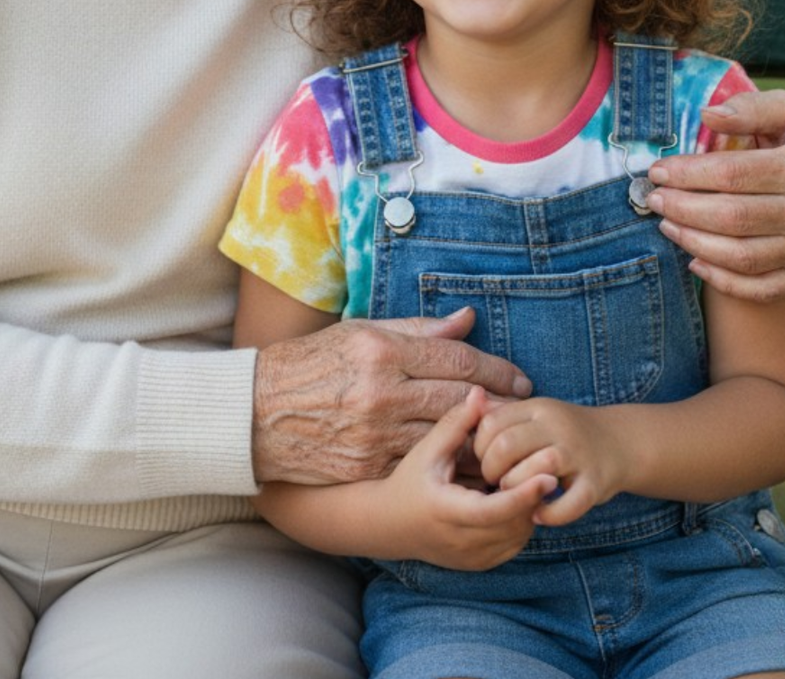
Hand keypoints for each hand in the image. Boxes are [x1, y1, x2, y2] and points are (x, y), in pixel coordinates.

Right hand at [252, 308, 531, 485]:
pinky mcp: (367, 465)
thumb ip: (418, 329)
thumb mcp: (360, 332)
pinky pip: (420, 464)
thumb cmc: (311, 363)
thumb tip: (467, 319)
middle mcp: (382, 391)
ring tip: (507, 438)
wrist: (258, 412)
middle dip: (499, 403)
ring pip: (445, 437)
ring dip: (481, 439)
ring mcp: (375, 433)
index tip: (520, 379)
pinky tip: (470, 464)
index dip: (495, 368)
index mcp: (382, 350)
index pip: (456, 357)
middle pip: (458, 397)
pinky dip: (448, 465)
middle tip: (525, 408)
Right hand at [377, 387, 554, 567]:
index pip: (494, 509)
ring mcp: (473, 557)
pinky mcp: (481, 564)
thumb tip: (480, 393)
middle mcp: (461, 540)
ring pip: (518, 535)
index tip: (549, 476)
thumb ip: (456, 423)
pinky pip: (513, 544)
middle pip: (514, 523)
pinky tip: (517, 499)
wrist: (390, 526)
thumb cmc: (410, 481)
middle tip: (548, 465)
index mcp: (447, 511)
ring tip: (531, 478)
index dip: (524, 494)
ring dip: (530, 509)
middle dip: (534, 496)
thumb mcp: (428, 451)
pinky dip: (521, 522)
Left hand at [474, 395, 624, 528]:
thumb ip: (503, 413)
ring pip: (537, 469)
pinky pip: (569, 504)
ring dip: (517, 489)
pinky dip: (550, 514)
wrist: (620, 442)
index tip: (484, 460)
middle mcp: (558, 427)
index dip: (479, 446)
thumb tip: (469, 406)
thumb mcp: (535, 414)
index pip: (493, 422)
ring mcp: (578, 455)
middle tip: (494, 481)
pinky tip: (538, 514)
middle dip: (492, 469)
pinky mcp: (595, 483)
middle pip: (509, 445)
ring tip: (513, 496)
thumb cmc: (564, 433)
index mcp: (538, 408)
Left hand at [645, 89, 784, 300]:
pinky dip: (723, 280)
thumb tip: (708, 114)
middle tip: (655, 200)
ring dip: (695, 243)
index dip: (689, 174)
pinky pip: (760, 288)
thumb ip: (748, 108)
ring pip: (742, 256)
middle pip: (733, 218)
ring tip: (668, 225)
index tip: (658, 171)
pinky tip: (695, 261)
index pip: (734, 173)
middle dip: (684, 209)